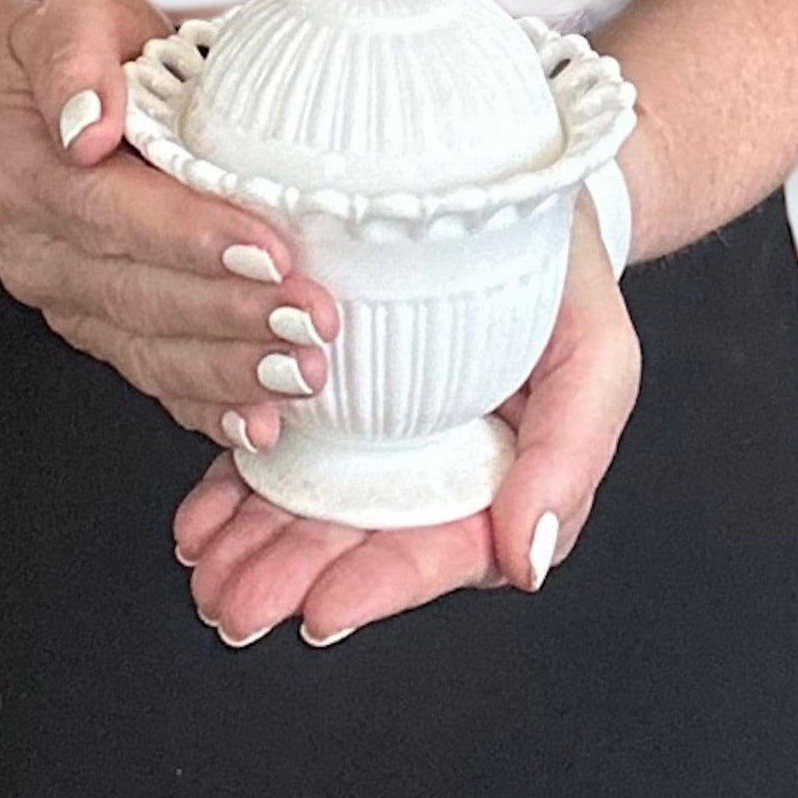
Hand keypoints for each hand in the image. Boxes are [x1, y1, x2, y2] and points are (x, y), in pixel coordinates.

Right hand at [0, 0, 340, 449]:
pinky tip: (258, 423)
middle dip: (231, 316)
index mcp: (26, 173)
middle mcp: (40, 251)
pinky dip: (206, 406)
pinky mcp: (103, 333)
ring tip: (302, 374)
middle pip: (137, 294)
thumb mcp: (77, 20)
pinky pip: (153, 378)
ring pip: (147, 350)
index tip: (268, 251)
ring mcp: (70, 302)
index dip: (189, 237)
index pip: (110, 212)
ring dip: (230, 370)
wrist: (56, 114)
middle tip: (311, 324)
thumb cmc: (90, 60)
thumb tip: (89, 124)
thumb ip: (74, 59)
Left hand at [172, 192, 639, 645]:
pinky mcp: (330, 392)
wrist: (515, 188)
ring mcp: (375, 431)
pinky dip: (235, 484)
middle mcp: (430, 465)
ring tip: (205, 566)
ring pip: (307, 504)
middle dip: (292, 575)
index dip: (383, 583)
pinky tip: (201, 515)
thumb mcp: (596, 353)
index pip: (440, 548)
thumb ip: (571, 457)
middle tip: (232, 603)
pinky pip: (276, 444)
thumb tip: (527, 563)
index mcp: (497, 476)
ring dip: (252, 544)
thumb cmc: (568, 275)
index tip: (323, 609)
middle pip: (358, 538)